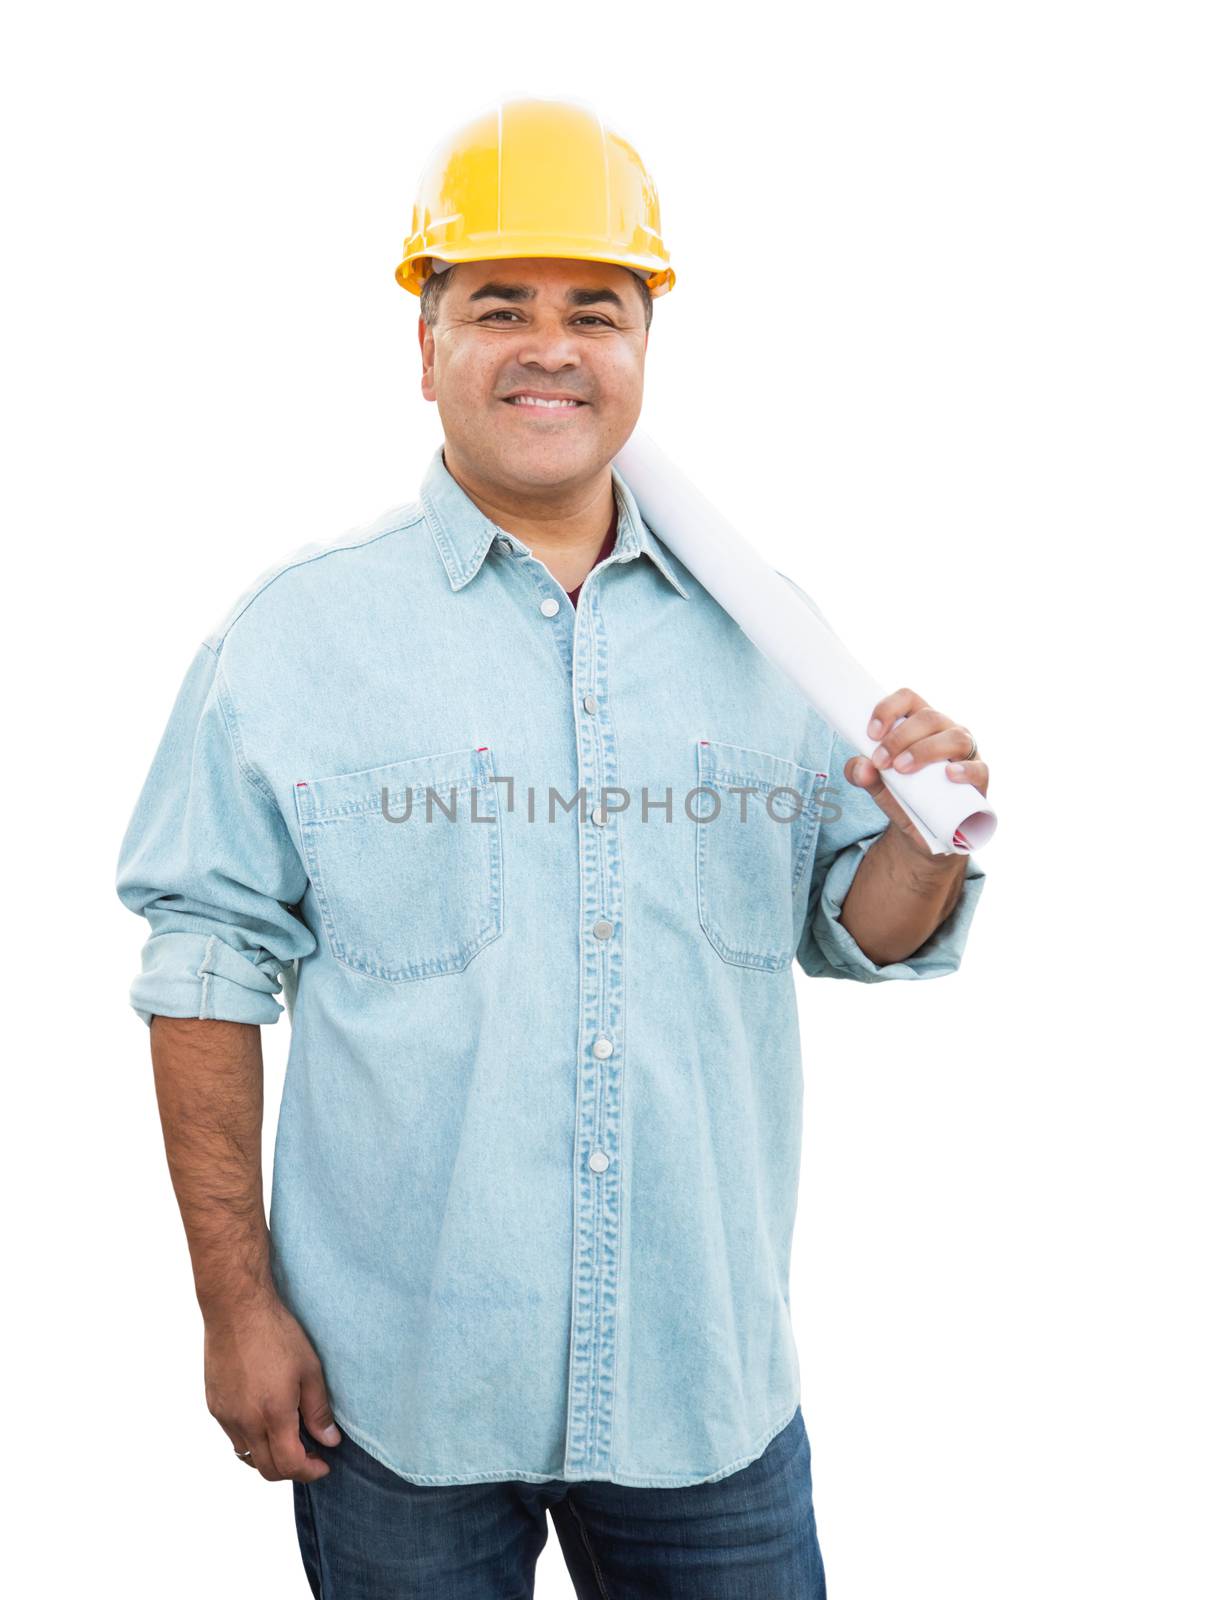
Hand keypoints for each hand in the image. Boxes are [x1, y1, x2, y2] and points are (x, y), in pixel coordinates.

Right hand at [204, 1291, 341, 1482]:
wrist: (236, 1310)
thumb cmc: (276, 1333)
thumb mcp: (309, 1369)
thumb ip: (318, 1411)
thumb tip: (329, 1441)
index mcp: (273, 1414)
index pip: (290, 1464)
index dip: (310, 1471)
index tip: (324, 1464)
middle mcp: (245, 1422)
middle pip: (267, 1469)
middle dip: (291, 1470)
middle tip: (310, 1456)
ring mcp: (226, 1416)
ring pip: (248, 1456)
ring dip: (269, 1457)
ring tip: (288, 1439)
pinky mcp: (214, 1406)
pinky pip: (234, 1437)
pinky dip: (252, 1440)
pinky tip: (265, 1419)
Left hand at [844, 686, 988, 859]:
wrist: (922, 832)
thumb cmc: (901, 795)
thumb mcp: (876, 785)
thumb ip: (862, 774)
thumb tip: (861, 767)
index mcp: (919, 723)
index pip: (907, 698)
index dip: (889, 709)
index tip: (871, 734)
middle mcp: (945, 730)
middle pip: (928, 717)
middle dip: (900, 738)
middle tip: (881, 762)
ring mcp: (965, 752)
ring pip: (955, 737)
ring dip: (925, 751)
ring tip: (902, 769)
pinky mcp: (979, 778)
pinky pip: (979, 769)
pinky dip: (965, 770)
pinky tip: (949, 775)